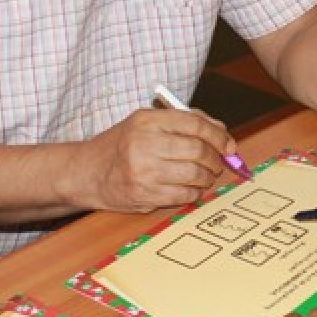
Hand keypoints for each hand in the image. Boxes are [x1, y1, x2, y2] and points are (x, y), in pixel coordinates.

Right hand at [78, 107, 233, 211]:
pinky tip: (190, 188)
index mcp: (147, 121)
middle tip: (218, 163)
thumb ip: (183, 122)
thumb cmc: (122, 145)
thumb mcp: (147, 123)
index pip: (195, 124)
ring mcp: (143, 171)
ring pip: (194, 174)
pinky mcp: (144, 194)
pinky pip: (183, 195)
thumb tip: (221, 132)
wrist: (87, 172)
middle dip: (215, 159)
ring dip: (207, 178)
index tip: (229, 145)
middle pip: (198, 151)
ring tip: (205, 176)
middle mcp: (144, 143)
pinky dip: (194, 193)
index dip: (219, 136)